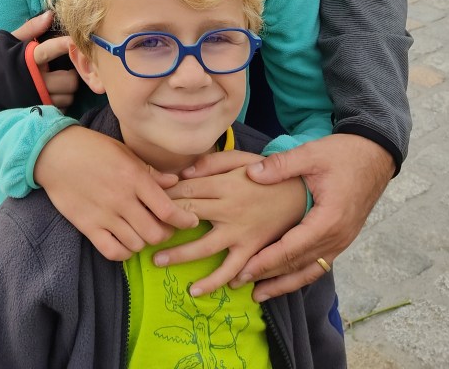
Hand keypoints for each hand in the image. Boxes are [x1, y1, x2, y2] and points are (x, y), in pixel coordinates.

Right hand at [11, 12, 78, 109]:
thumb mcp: (9, 42)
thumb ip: (31, 29)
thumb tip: (51, 14)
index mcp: (25, 60)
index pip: (49, 50)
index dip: (65, 44)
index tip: (75, 40)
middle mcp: (32, 82)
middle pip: (69, 81)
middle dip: (71, 74)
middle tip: (65, 68)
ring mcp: (34, 100)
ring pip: (67, 98)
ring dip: (67, 90)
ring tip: (57, 83)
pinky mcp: (34, 113)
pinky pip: (60, 110)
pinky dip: (60, 103)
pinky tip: (52, 95)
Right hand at [33, 126, 198, 260]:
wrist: (56, 153)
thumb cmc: (94, 148)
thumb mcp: (125, 152)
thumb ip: (151, 172)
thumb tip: (175, 183)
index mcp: (134, 177)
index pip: (167, 209)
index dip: (184, 219)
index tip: (191, 220)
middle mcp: (121, 199)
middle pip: (155, 233)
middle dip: (166, 233)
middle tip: (165, 227)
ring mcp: (104, 215)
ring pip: (137, 244)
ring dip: (145, 242)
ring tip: (145, 232)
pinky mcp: (88, 226)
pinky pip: (113, 251)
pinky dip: (124, 252)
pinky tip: (127, 242)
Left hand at [153, 149, 306, 295]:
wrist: (306, 193)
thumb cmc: (273, 174)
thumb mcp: (244, 158)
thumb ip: (214, 163)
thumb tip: (185, 171)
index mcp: (226, 184)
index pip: (187, 190)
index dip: (164, 195)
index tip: (145, 200)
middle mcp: (230, 208)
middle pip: (189, 215)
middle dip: (163, 223)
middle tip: (141, 232)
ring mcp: (242, 232)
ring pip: (205, 247)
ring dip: (180, 256)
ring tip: (158, 262)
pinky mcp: (255, 249)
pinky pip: (234, 269)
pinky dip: (218, 280)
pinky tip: (200, 289)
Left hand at [229, 135, 394, 300]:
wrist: (375, 156)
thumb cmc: (345, 154)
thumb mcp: (311, 154)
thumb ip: (281, 165)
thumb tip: (252, 174)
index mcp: (328, 220)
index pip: (292, 249)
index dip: (267, 261)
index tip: (244, 269)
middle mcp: (337, 237)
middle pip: (299, 265)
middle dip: (270, 277)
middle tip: (241, 283)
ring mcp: (342, 241)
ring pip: (310, 270)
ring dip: (285, 283)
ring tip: (261, 294)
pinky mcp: (342, 238)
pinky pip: (319, 263)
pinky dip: (301, 273)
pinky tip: (286, 278)